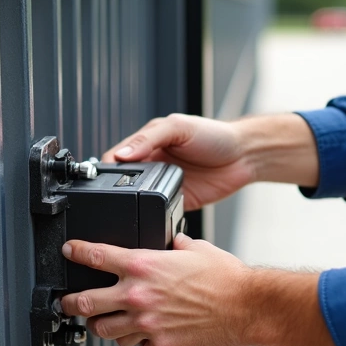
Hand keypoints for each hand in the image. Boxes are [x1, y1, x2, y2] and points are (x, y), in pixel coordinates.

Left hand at [59, 234, 254, 345]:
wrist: (249, 307)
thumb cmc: (227, 278)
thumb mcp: (197, 249)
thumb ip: (177, 245)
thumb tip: (173, 241)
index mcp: (143, 266)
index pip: (96, 256)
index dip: (76, 252)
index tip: (69, 251)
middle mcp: (138, 295)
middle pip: (85, 302)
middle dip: (70, 302)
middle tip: (68, 302)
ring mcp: (147, 324)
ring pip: (106, 332)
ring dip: (106, 327)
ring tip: (110, 324)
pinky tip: (151, 341)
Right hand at [102, 114, 255, 210]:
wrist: (244, 157)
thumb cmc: (215, 135)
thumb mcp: (179, 128)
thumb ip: (149, 138)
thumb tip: (121, 153)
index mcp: (147, 144)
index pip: (116, 157)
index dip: (106, 168)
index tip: (100, 179)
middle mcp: (152, 165)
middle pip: (121, 181)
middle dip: (113, 190)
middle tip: (110, 199)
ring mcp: (163, 186)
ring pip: (137, 200)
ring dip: (132, 206)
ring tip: (126, 210)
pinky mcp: (176, 203)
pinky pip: (157, 213)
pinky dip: (152, 217)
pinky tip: (149, 217)